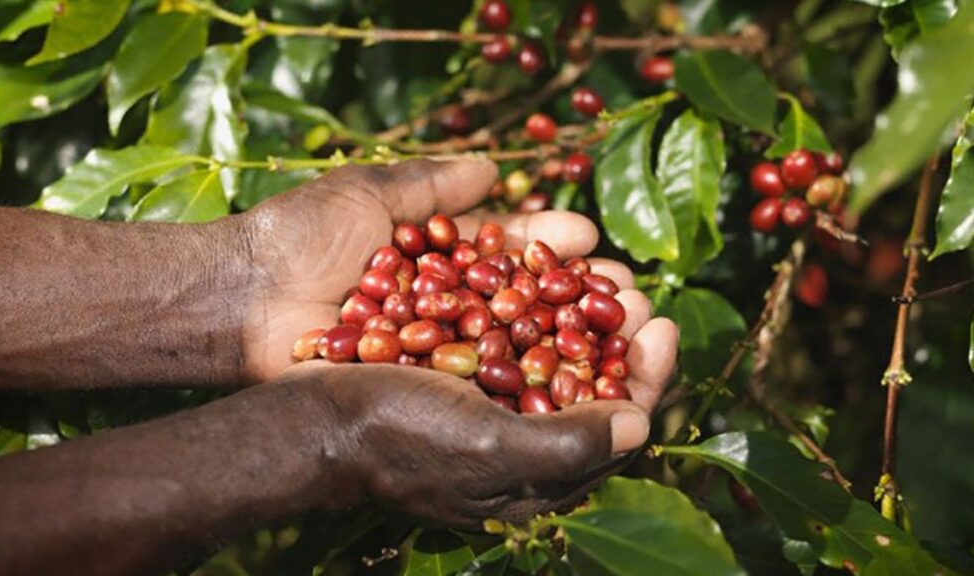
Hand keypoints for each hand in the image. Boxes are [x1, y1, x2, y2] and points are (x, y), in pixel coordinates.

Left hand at [234, 159, 613, 381]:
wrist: (244, 297)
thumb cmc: (300, 237)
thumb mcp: (370, 194)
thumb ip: (432, 183)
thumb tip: (495, 165)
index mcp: (443, 261)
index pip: (512, 251)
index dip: (552, 246)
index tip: (589, 238)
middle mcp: (450, 309)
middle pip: (531, 303)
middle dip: (583, 298)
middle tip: (630, 294)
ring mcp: (440, 354)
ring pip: (522, 349)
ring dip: (578, 343)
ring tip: (627, 333)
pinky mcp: (427, 392)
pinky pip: (488, 391)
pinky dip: (537, 385)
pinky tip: (580, 382)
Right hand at [281, 307, 676, 526]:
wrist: (313, 417)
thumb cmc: (399, 437)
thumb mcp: (488, 449)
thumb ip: (569, 445)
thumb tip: (643, 423)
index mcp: (535, 479)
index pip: (615, 431)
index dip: (647, 378)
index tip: (660, 325)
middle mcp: (519, 447)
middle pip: (591, 391)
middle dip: (619, 340)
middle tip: (634, 291)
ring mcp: (488, 410)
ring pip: (556, 359)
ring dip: (582, 316)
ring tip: (599, 273)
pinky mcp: (460, 379)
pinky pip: (512, 341)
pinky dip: (533, 307)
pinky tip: (540, 274)